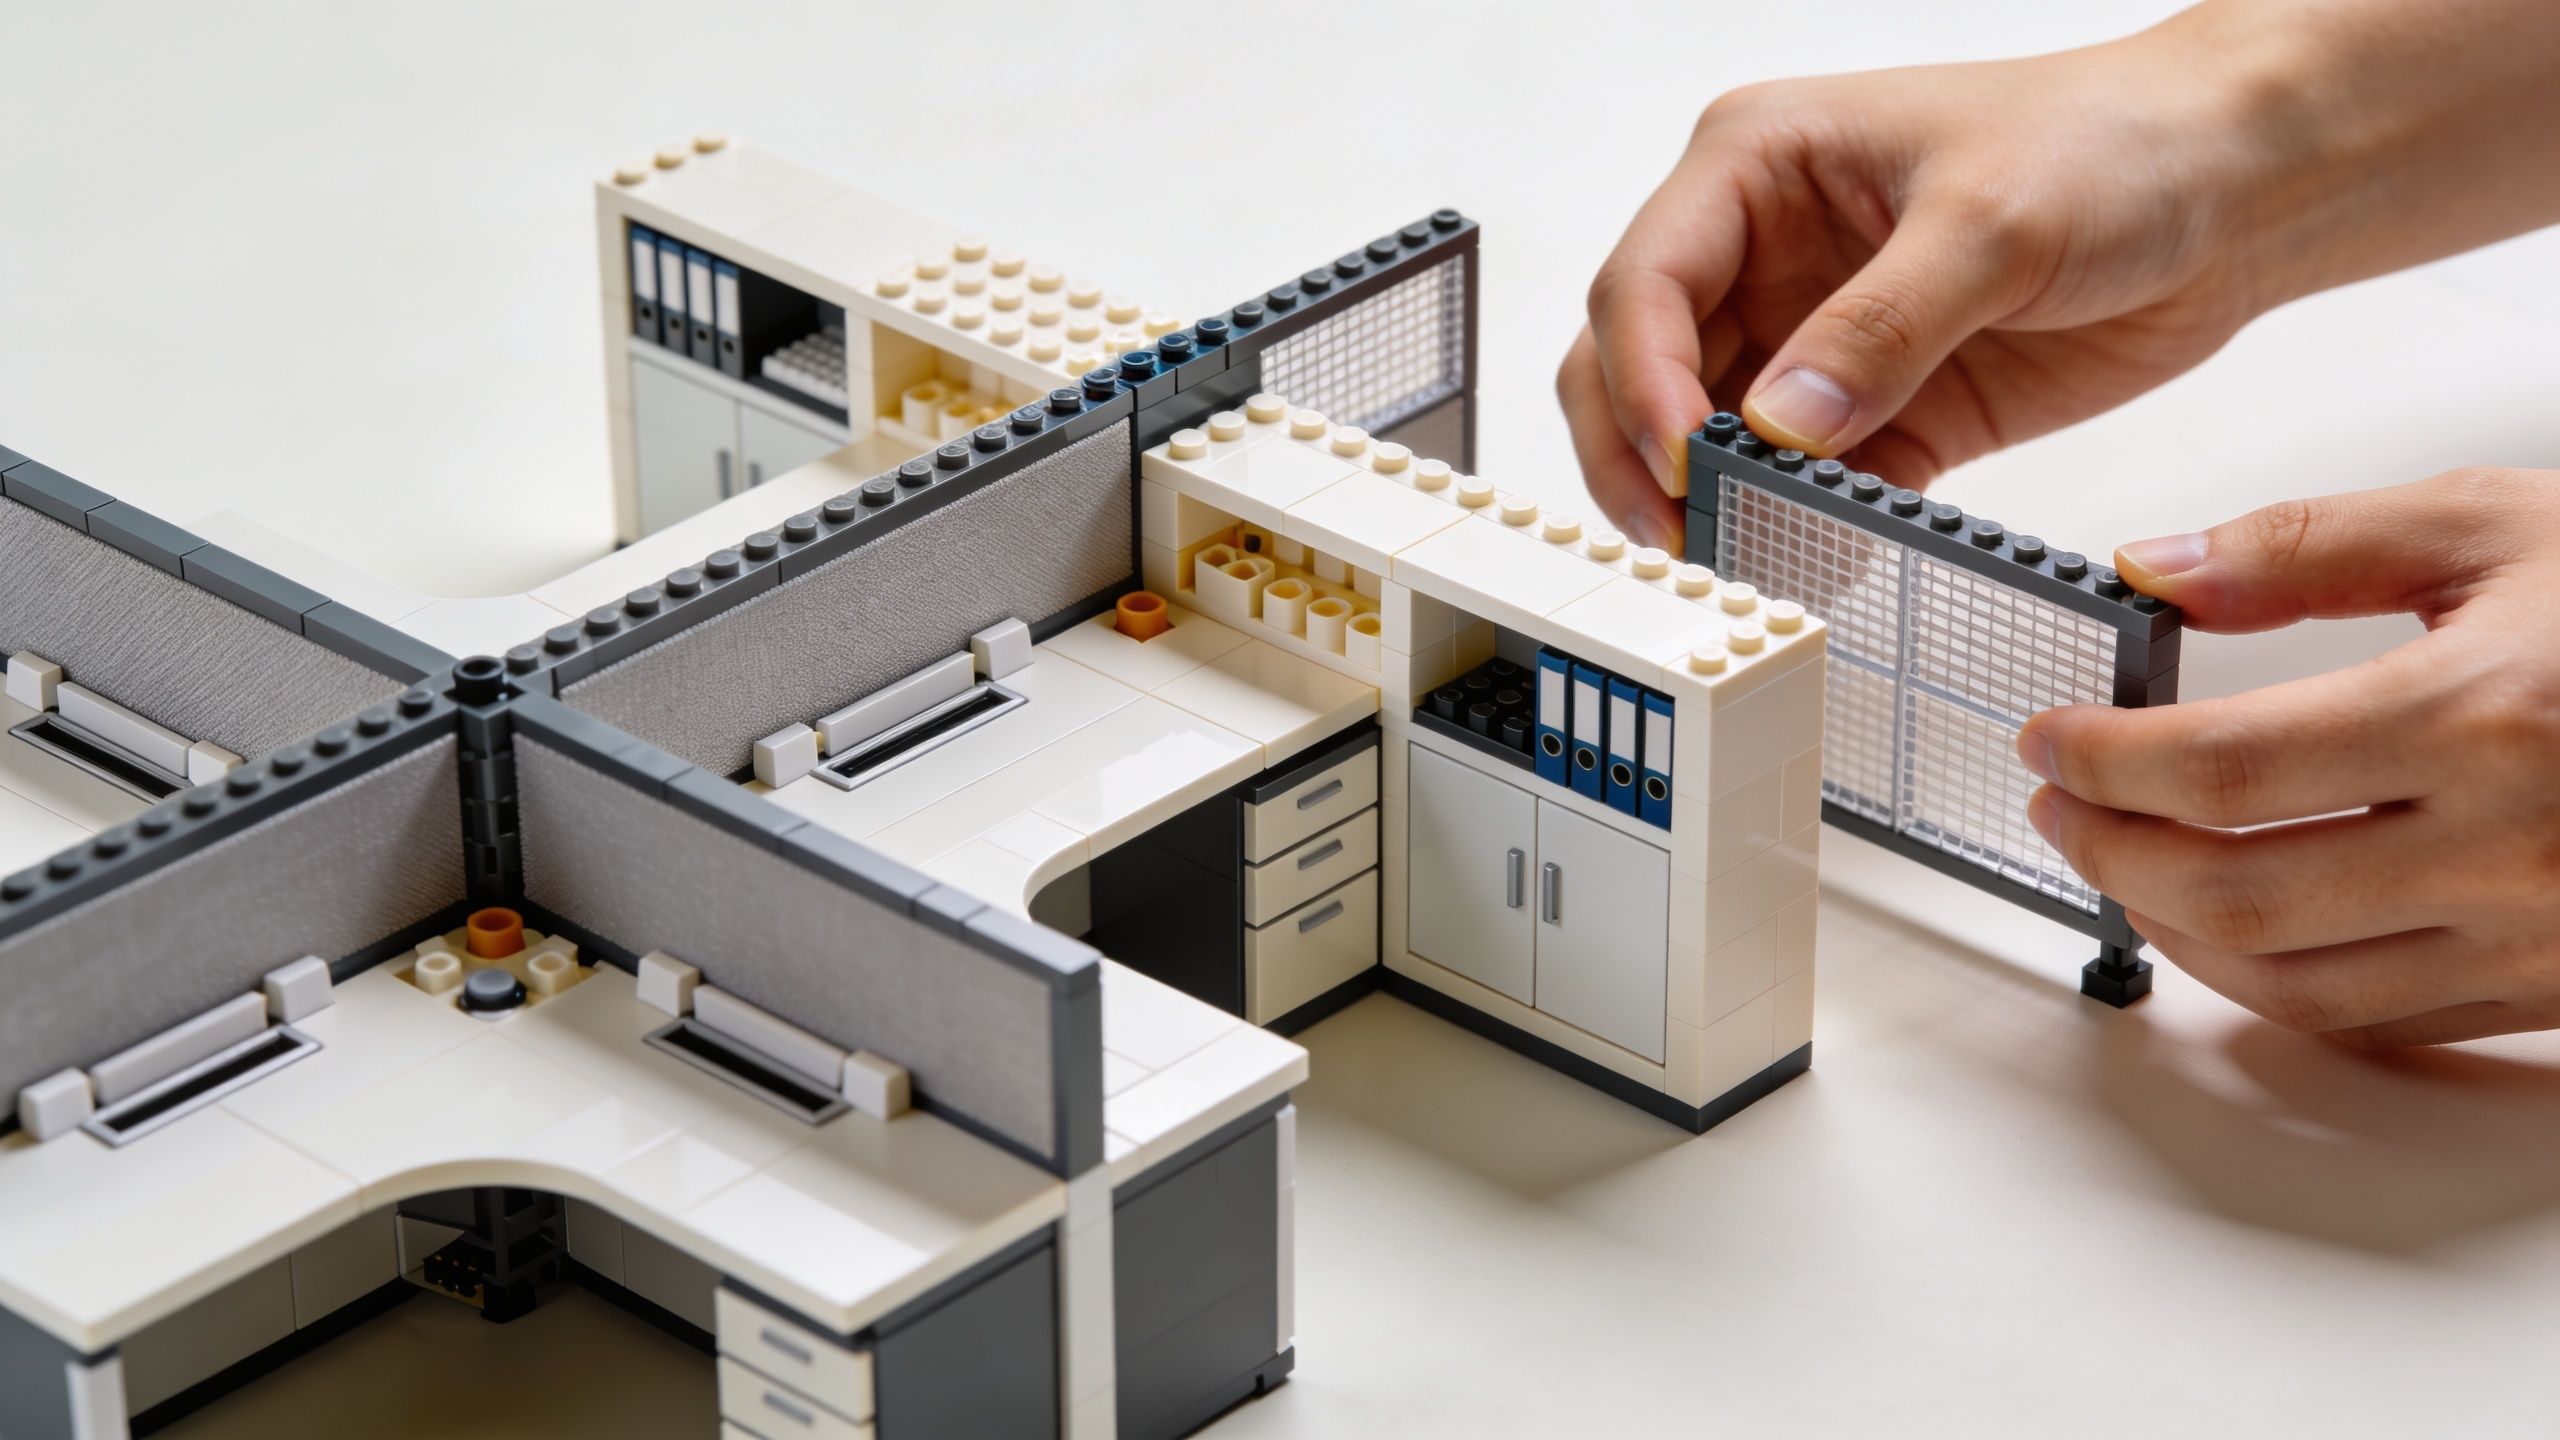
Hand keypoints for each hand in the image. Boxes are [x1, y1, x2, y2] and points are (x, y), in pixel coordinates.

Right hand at [1558, 29, 2275, 553]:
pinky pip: (1802, 488)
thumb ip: (1880, 328)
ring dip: (1714, 505)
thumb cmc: (2115, 141)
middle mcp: (1762, 252)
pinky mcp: (1877, 412)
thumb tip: (1778, 426)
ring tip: (1741, 562)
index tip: (1683, 460)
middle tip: (1680, 536)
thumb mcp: (1992, 220)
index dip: (1641, 378)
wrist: (2236, 186)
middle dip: (1641, 457)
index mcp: (1757, 165)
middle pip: (1636, 369)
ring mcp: (1811, 338)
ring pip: (1705, 440)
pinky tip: (1819, 563)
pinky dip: (1799, 532)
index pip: (1644, 282)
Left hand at [2017, 469, 2559, 1046]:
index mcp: (2481, 715)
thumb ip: (2310, 545)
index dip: (2106, 761)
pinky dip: (2272, 986)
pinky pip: (2379, 1026)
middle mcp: (2508, 846)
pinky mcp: (2557, 993)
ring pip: (2292, 986)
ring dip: (2172, 934)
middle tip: (2058, 805)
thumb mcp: (2497, 529)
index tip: (2049, 738)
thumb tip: (2153, 567)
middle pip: (2238, 891)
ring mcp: (2536, 937)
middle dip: (2111, 855)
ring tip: (2117, 864)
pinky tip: (2225, 927)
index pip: (2224, 765)